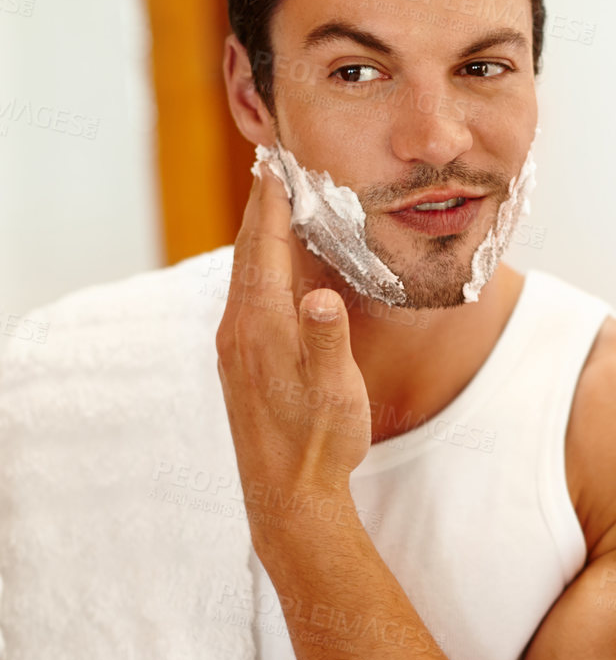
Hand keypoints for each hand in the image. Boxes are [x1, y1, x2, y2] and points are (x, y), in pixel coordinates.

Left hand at [215, 168, 371, 543]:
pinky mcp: (240, 363)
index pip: (264, 248)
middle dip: (260, 207)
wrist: (287, 498)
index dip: (271, 203)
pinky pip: (246, 297)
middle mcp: (239, 330)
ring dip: (256, 235)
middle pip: (247, 253)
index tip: (278, 161)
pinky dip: (258, 267)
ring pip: (244, 275)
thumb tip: (322, 296)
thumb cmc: (319, 443)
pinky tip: (271, 268)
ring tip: (270, 203)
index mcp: (262, 327)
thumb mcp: (336, 392)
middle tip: (271, 163)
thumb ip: (329, 341)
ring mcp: (235, 347)